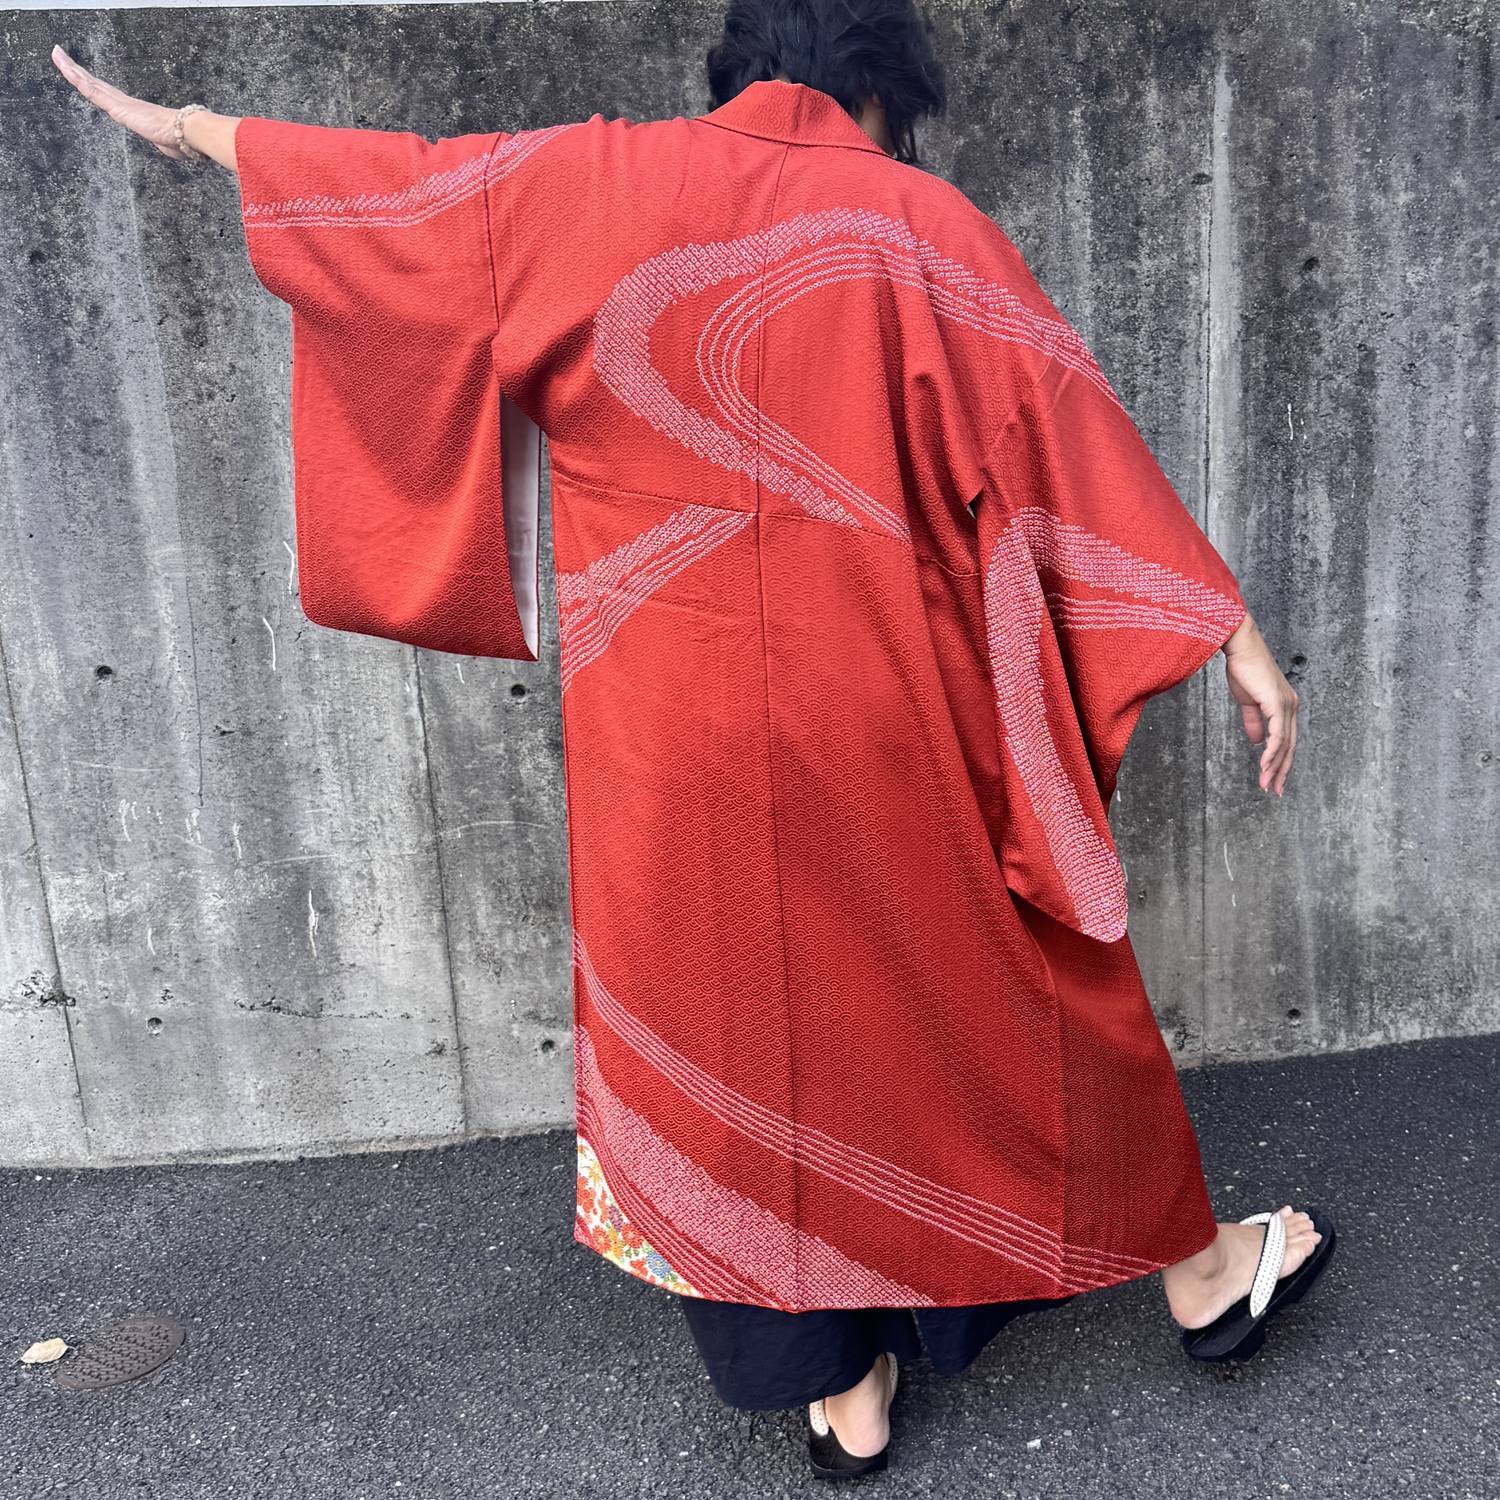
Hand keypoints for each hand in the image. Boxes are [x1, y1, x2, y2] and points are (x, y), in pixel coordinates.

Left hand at [51, 45, 195, 159]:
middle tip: (60, 54)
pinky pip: (93, 91)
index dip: (92, 83)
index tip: (80, 72)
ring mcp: (121, 103)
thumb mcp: (169, 143)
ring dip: (71, 69)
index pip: (107, 94)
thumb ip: (164, 142)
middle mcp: (125, 103)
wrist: (189, 133)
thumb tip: (170, 145)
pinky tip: (67, 70)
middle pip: (94, 83)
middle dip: (76, 69)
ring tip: (56, 55)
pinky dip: (78, 80)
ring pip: (90, 83)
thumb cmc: (184, 140)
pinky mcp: (119, 107)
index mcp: (134, 111)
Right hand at [1221, 613, 1298, 795]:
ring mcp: (1286, 705)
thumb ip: (1254, 721)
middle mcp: (1290, 706)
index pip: (1286, 739)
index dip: (1280, 761)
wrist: (1240, 647)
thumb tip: (1257, 742)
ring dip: (1275, 767)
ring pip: (1284, 744)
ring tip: (1267, 785)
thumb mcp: (1247, 701)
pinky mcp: (1277, 703)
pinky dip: (1272, 753)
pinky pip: (1277, 735)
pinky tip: (1265, 767)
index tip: (1273, 779)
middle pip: (1290, 746)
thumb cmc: (1243, 669)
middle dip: (1282, 771)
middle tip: (1275, 791)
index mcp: (1285, 705)